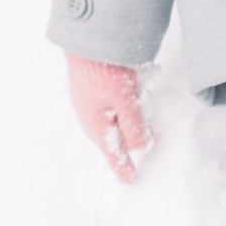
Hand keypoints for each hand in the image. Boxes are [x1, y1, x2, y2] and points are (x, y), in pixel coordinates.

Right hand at [67, 55, 149, 182]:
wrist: (86, 45)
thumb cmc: (106, 72)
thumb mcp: (125, 100)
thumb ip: (133, 125)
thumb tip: (138, 146)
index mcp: (98, 127)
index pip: (114, 155)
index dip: (124, 168)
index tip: (132, 180)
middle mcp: (90, 121)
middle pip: (112, 141)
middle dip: (124, 147)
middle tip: (139, 152)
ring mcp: (87, 108)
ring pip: (110, 126)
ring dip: (123, 127)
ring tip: (135, 127)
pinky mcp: (89, 96)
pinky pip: (106, 112)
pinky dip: (118, 113)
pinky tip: (126, 102)